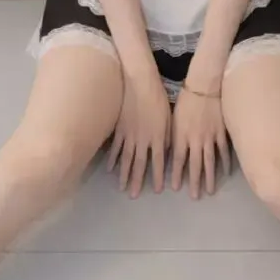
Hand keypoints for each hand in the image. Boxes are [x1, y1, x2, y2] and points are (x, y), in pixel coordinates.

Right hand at [106, 72, 170, 197]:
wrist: (139, 83)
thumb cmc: (158, 98)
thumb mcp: (168, 118)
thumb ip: (166, 136)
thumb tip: (164, 150)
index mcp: (157, 137)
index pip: (158, 161)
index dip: (157, 176)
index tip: (156, 190)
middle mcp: (142, 140)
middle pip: (139, 164)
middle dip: (136, 181)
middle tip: (133, 196)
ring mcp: (128, 135)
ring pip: (125, 159)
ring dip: (124, 174)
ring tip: (121, 187)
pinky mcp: (119, 128)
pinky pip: (115, 147)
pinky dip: (112, 159)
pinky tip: (110, 169)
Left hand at [171, 86, 230, 198]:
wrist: (205, 86)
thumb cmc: (186, 100)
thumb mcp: (174, 118)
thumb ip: (174, 136)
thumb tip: (172, 151)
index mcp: (181, 135)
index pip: (178, 160)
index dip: (177, 175)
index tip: (175, 189)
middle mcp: (195, 140)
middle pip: (195, 165)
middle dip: (194, 182)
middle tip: (194, 197)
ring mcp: (210, 137)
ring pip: (210, 162)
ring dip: (210, 178)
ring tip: (210, 191)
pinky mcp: (222, 132)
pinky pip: (224, 151)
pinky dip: (225, 163)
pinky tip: (225, 173)